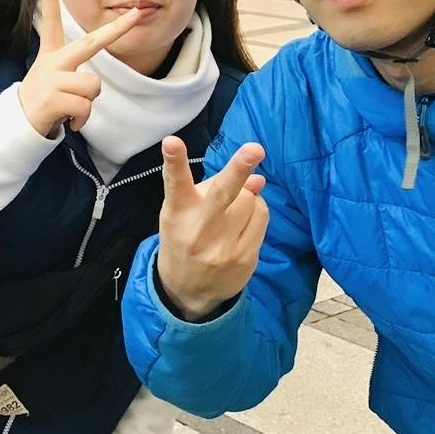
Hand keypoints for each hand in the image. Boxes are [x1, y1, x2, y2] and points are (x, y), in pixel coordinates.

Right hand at [16, 0, 141, 136]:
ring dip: (89, 103)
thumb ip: (72, 72)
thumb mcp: (53, 78)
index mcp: (52, 54)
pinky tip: (69, 121)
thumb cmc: (44, 100)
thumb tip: (92, 87)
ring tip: (72, 108)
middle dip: (117, 29)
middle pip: (91, 43)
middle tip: (137, 13)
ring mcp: (52, 79)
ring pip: (94, 86)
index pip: (51, 20)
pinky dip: (81, 120)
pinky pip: (85, 107)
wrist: (20, 125)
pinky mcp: (52, 99)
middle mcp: (53, 62)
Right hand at [156, 137, 268, 320]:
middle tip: (255, 149)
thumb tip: (256, 176)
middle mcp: (200, 229)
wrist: (187, 291)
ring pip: (251, 200)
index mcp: (179, 212)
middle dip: (239, 168)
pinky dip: (257, 212)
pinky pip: (262, 218)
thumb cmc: (185, 237)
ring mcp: (224, 247)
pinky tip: (243, 221)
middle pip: (223, 193)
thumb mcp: (183, 212)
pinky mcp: (245, 258)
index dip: (174, 161)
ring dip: (248, 196)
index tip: (171, 142)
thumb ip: (212, 188)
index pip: (175, 183)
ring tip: (234, 208)